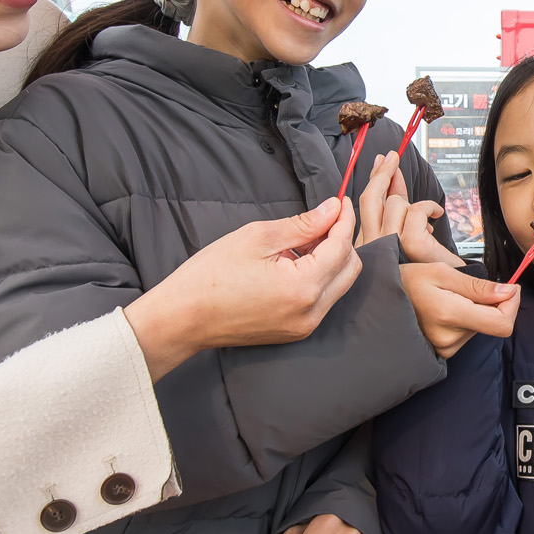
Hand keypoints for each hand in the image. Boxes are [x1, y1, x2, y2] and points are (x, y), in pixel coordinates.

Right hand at [124, 196, 360, 380]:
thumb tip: (332, 210)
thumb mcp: (257, 238)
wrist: (183, 318)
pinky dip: (318, 277)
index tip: (341, 202)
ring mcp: (304, 326)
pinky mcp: (295, 331)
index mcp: (302, 287)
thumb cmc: (211, 275)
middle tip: (320, 220)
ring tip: (300, 242)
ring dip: (330, 259)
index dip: (344, 220)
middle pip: (350, 269)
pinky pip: (322, 299)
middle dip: (341, 240)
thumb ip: (302, 225)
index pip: (342, 247)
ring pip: (339, 285)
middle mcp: (311, 312)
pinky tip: (293, 263)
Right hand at [357, 152, 468, 266]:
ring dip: (416, 204)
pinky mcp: (409, 244)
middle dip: (382, 173)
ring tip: (429, 215)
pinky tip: (437, 214)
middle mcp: (373, 247)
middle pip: (370, 199)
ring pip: (395, 204)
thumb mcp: (407, 228)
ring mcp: (389, 246)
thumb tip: (393, 177)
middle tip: (392, 156)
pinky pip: (416, 210)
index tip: (382, 162)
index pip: (365, 205)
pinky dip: (430, 207)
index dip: (374, 180)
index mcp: (370, 244)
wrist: (450, 287)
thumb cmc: (429, 264)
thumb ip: (397, 205)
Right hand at [401, 263, 519, 358]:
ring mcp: (445, 348)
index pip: (502, 324)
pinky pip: (467, 333)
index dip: (512, 305)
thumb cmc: (407, 281)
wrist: (380, 301)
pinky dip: (466, 319)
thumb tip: (509, 292)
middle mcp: (449, 338)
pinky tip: (447, 308)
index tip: (510, 288)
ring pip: (481, 327)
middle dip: (491, 303)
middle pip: (493, 323)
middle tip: (469, 287)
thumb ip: (478, 286)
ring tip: (451, 297)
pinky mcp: (443, 351)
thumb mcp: (442, 272)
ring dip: (477, 310)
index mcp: (450, 315)